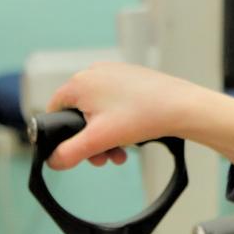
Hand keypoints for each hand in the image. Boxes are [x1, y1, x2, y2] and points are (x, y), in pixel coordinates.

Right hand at [46, 62, 233, 166]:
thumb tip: (52, 160)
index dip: (62, 135)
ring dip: (104, 137)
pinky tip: (131, 137)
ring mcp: (112, 73)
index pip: (54, 110)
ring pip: (97, 111)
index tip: (77, 152)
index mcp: (79, 83)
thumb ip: (69, 153)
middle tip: (103, 159)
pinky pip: (113, 103)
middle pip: (78, 113)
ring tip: (120, 154)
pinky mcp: (129, 77)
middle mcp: (93, 72)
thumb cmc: (141, 116)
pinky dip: (117, 122)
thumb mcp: (98, 141)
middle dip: (89, 141)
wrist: (181, 106)